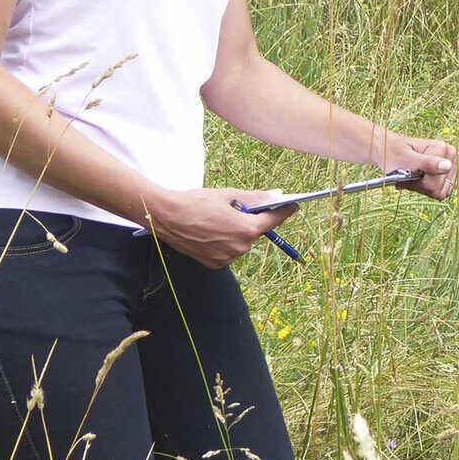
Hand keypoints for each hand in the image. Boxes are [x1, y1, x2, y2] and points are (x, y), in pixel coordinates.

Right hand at [146, 187, 298, 268]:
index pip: (274, 220)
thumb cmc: (196, 202)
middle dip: (252, 220)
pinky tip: (210, 232)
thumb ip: (256, 197)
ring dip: (236, 232)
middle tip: (238, 208)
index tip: (293, 205)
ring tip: (217, 219)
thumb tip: (277, 196)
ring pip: (241, 243)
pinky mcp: (215, 264)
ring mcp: (227, 258)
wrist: (165, 217)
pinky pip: (228, 252)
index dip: (284, 211)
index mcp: (246, 229)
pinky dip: (224, 242)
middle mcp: (240, 248)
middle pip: (255, 232)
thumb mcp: (229, 195)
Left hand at [380, 134, 458, 201]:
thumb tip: (447, 166)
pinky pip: (438, 193)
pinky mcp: (445, 177)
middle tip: (406, 174)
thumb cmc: (393, 153)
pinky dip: (423, 189)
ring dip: (420, 188)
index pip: (437, 183)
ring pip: (439, 192)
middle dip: (419, 185)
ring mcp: (448, 169)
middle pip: (439, 189)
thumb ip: (426, 163)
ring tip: (409, 176)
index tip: (407, 172)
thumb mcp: (405, 158)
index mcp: (444, 150)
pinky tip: (414, 179)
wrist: (389, 152)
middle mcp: (450, 158)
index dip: (420, 183)